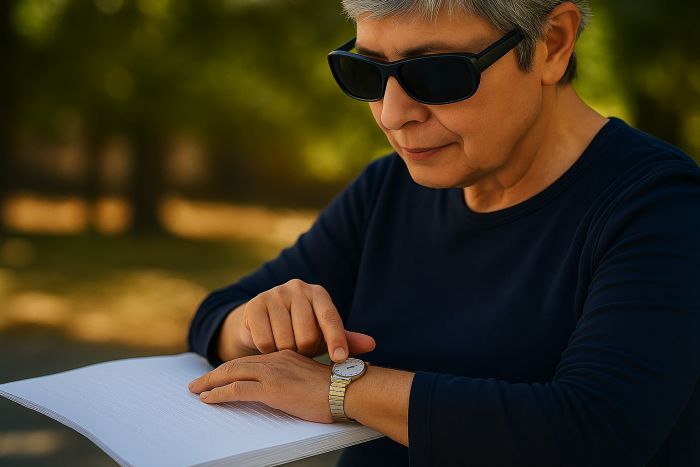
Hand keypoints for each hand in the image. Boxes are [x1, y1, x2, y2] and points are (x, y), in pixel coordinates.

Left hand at [188, 350, 333, 422]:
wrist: (348, 389)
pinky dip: (219, 394)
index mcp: (285, 355)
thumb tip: (287, 390)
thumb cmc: (337, 388)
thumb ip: (296, 378)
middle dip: (214, 374)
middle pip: (237, 364)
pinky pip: (237, 389)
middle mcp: (276, 359)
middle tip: (197, 383)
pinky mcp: (272, 389)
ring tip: (196, 391)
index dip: (232, 368)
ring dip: (210, 383)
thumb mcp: (312, 377)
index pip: (252, 360)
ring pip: (232, 374)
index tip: (219, 376)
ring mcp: (273, 373)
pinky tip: (209, 399)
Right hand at [223, 279, 374, 362]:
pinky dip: (269, 351)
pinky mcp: (254, 305)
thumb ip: (345, 339)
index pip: (330, 318)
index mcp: (318, 293)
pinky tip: (270, 346)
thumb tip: (371, 344)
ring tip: (286, 348)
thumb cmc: (300, 328)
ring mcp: (274, 294)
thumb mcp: (323, 333)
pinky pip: (265, 342)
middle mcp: (297, 288)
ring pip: (285, 341)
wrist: (262, 320)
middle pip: (307, 335)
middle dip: (306, 352)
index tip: (340, 359)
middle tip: (302, 352)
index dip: (337, 340)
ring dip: (286, 353)